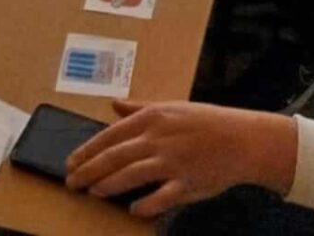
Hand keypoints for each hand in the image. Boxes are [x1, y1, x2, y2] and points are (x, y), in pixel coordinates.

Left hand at [65, 100, 297, 218]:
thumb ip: (139, 107)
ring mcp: (173, 162)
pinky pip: (161, 197)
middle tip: (71, 183)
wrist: (242, 139)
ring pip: (132, 175)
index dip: (87, 151)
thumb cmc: (206, 122)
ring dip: (108, 185)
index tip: (70, 162)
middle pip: (115, 157)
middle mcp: (159, 139)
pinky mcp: (187, 183)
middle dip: (88, 170)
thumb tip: (113, 103)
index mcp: (153, 118)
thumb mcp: (171, 107)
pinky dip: (145, 205)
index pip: (110, 135)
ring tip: (93, 192)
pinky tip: (133, 210)